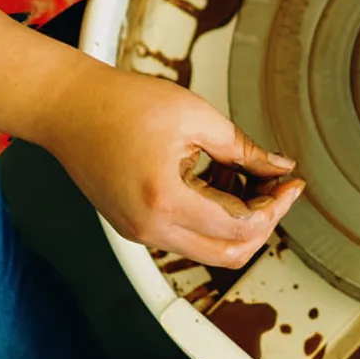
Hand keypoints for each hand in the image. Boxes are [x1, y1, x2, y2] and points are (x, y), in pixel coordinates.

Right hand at [46, 62, 304, 267]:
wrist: (68, 107)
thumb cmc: (119, 104)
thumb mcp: (194, 116)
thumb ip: (242, 148)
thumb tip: (278, 167)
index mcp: (165, 201)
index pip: (240, 227)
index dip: (276, 207)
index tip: (291, 184)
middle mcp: (149, 228)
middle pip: (227, 255)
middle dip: (262, 224)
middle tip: (278, 190)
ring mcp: (139, 232)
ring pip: (207, 249)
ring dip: (236, 222)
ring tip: (247, 176)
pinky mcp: (134, 225)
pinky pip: (184, 235)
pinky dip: (210, 217)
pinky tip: (219, 180)